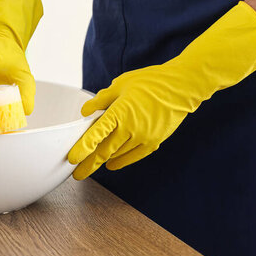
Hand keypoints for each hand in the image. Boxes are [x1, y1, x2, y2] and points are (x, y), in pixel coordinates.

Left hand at [69, 1, 255, 179]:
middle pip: (104, 151)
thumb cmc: (151, 81)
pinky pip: (133, 156)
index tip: (71, 159)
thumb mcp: (121, 84)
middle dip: (89, 164)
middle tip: (76, 174)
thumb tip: (85, 112)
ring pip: (118, 155)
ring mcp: (144, 137)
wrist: (183, 87)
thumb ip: (102, 100)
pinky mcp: (154, 142)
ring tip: (90, 167)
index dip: (82, 149)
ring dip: (103, 162)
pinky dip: (121, 161)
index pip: (96, 135)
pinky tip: (111, 164)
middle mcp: (131, 128)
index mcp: (120, 112)